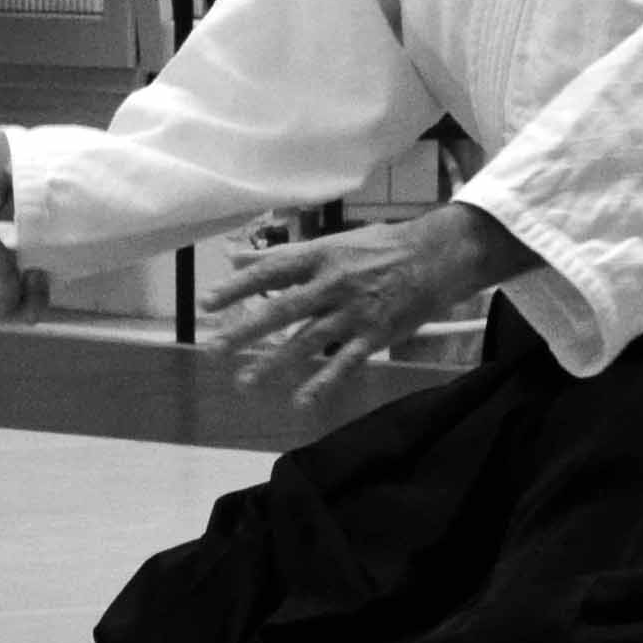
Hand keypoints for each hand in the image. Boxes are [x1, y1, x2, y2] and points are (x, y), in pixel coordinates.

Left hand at [201, 204, 526, 403]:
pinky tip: (301, 400)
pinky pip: (344, 363)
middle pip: (282, 308)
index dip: (237, 287)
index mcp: (321, 257)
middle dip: (246, 330)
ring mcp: (354, 312)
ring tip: (246, 382)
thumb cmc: (380, 247)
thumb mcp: (332, 243)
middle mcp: (333, 284)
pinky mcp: (374, 335)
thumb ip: (285, 255)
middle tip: (215, 348)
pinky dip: (323, 383)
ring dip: (275, 362)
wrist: (435, 257)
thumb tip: (238, 258)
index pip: (271, 271)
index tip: (207, 303)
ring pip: (308, 340)